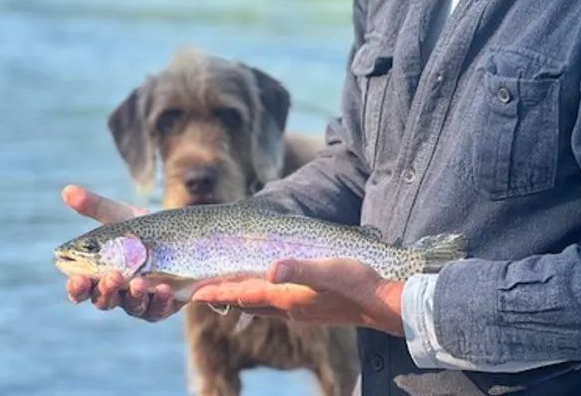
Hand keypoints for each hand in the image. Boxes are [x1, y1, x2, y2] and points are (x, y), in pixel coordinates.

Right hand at [61, 184, 181, 321]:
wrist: (182, 234)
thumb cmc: (142, 229)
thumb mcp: (119, 216)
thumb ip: (94, 206)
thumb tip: (66, 190)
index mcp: (99, 274)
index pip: (81, 288)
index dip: (76, 288)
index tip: (77, 278)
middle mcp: (117, 293)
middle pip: (104, 300)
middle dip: (106, 290)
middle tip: (113, 275)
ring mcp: (140, 301)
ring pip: (132, 307)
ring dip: (134, 296)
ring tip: (140, 282)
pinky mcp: (163, 305)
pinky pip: (159, 309)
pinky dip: (160, 301)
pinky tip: (164, 288)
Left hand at [190, 257, 404, 335]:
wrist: (385, 306)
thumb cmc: (359, 284)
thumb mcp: (330, 270)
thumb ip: (301, 269)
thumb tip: (272, 270)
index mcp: (289, 297)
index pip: (245, 293)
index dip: (220, 291)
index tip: (195, 291)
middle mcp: (290, 308)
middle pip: (248, 302)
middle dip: (224, 296)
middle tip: (200, 290)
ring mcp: (301, 311)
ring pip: (262, 305)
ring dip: (241, 298)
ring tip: (225, 291)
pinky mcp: (312, 310)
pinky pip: (277, 306)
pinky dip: (261, 299)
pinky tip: (266, 293)